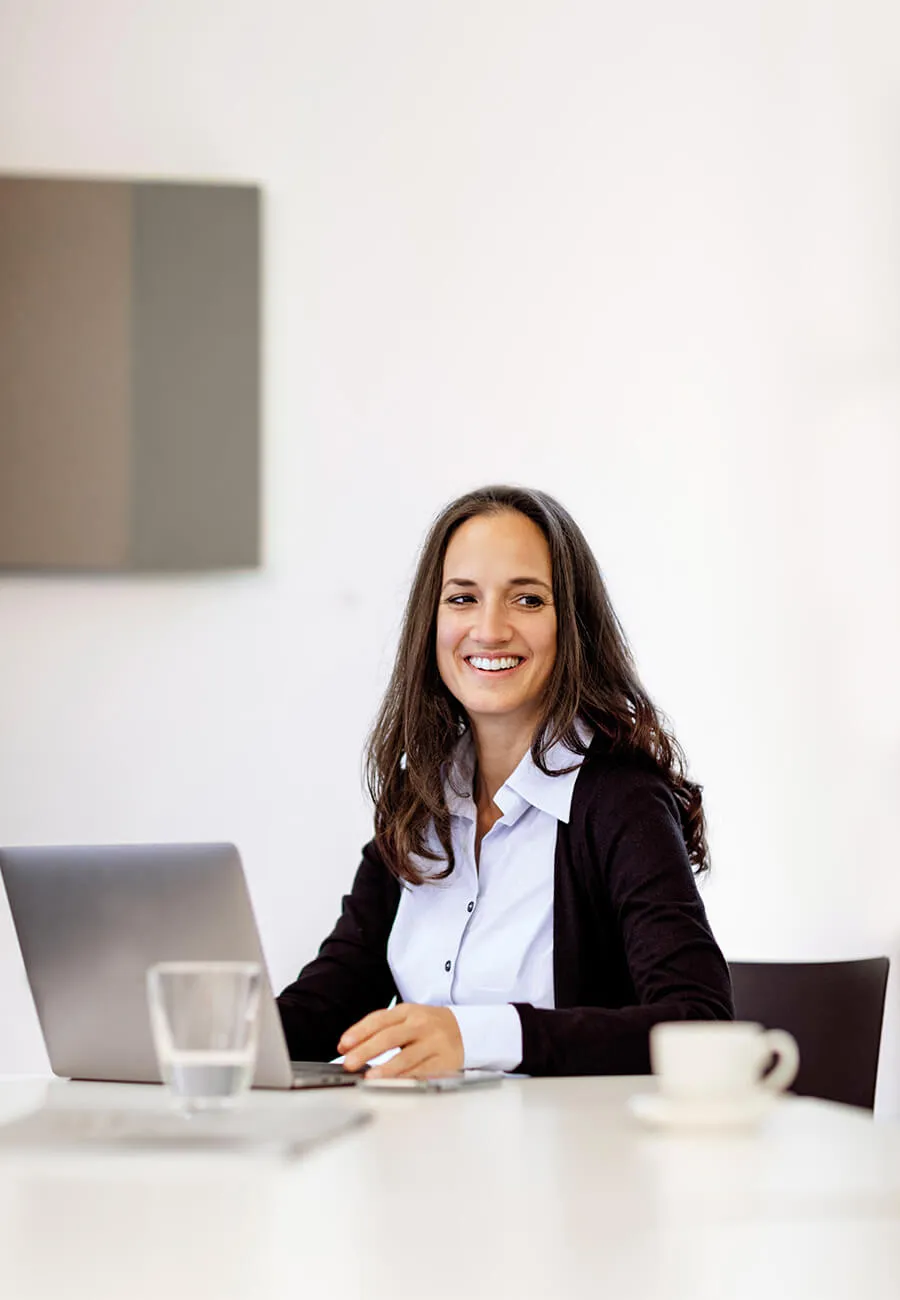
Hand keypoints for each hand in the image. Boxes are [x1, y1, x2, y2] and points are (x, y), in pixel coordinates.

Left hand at [338, 1004, 463, 1077]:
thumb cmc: (428, 1025)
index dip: (360, 1032)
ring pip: (406, 1057)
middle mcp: (420, 1024)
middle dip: (367, 1050)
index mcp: (407, 1011)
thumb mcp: (406, 1018)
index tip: (343, 1044)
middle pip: (390, 1037)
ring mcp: (433, 1042)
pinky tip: (393, 1084)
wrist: (465, 1029)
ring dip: (386, 1069)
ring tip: (369, 1078)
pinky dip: (406, 1079)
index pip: (379, 1020)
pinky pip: (422, 1071)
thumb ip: (380, 1029)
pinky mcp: (443, 1061)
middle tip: (349, 1063)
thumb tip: (348, 1047)